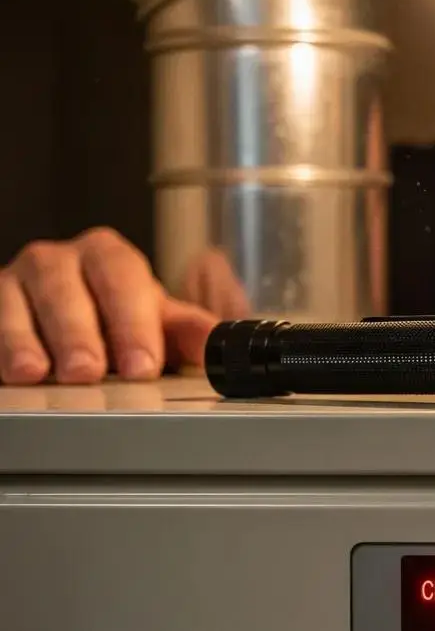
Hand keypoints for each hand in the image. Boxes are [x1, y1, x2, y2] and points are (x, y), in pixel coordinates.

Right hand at [0, 228, 231, 385]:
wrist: (73, 322)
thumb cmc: (117, 319)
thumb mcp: (156, 322)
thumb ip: (187, 331)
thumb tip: (218, 342)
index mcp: (108, 257)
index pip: (122, 279)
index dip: (132, 323)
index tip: (142, 364)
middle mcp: (59, 261)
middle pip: (64, 288)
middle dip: (78, 333)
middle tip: (89, 371)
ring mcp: (16, 282)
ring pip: (15, 303)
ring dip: (26, 340)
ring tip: (38, 373)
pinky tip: (10, 372)